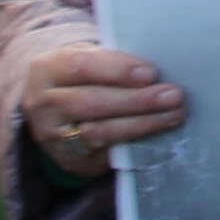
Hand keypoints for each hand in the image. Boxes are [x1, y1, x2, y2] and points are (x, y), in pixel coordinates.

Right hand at [16, 36, 184, 161]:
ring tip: (173, 114)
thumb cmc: (82, 77)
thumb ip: (112, 62)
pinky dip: (134, 142)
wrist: (53, 110)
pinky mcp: (70, 160)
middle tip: (174, 96)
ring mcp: (54, 136)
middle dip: (137, 100)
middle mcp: (44, 104)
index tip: (151, 72)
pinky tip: (158, 133)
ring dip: (142, 124)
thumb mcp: (87, 60)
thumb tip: (157, 70)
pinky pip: (105, 153)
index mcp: (46, 69)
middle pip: (93, 102)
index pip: (80, 66)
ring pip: (99, 132)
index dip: (117, 70)